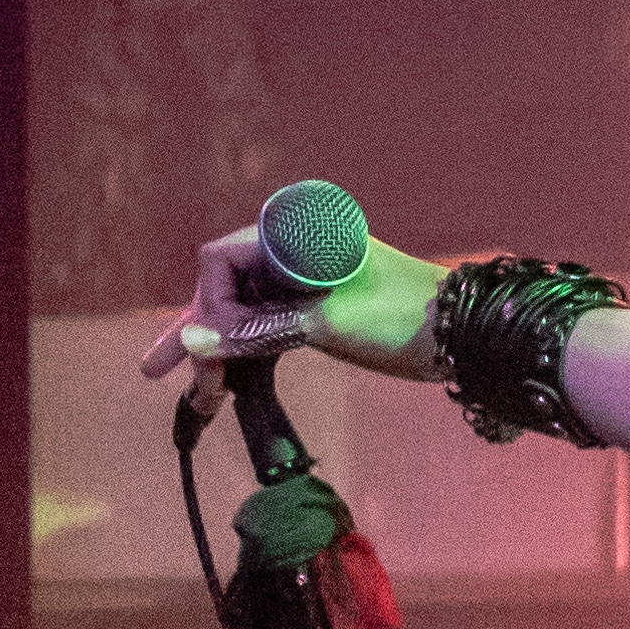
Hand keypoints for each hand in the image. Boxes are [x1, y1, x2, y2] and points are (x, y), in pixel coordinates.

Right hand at [137, 214, 448, 411]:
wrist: (469, 337)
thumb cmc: (403, 318)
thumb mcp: (325, 325)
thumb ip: (257, 331)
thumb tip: (193, 343)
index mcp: (296, 231)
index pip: (221, 261)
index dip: (208, 306)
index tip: (212, 351)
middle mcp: (293, 249)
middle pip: (226, 288)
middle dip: (202, 334)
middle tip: (161, 375)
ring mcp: (304, 281)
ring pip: (243, 313)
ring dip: (220, 351)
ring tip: (195, 397)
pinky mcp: (316, 310)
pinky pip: (267, 327)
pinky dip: (248, 355)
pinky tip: (224, 386)